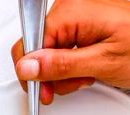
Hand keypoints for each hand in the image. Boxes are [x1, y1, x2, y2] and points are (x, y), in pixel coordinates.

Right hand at [11, 0, 129, 103]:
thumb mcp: (102, 62)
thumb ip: (61, 65)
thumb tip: (27, 67)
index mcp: (73, 11)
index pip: (30, 44)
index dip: (35, 72)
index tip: (44, 90)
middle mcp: (71, 8)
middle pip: (37, 48)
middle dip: (51, 73)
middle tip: (73, 82)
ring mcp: (76, 15)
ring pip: (47, 51)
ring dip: (62, 72)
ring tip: (85, 75)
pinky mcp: (81, 24)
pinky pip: (60, 47)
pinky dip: (70, 64)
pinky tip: (85, 68)